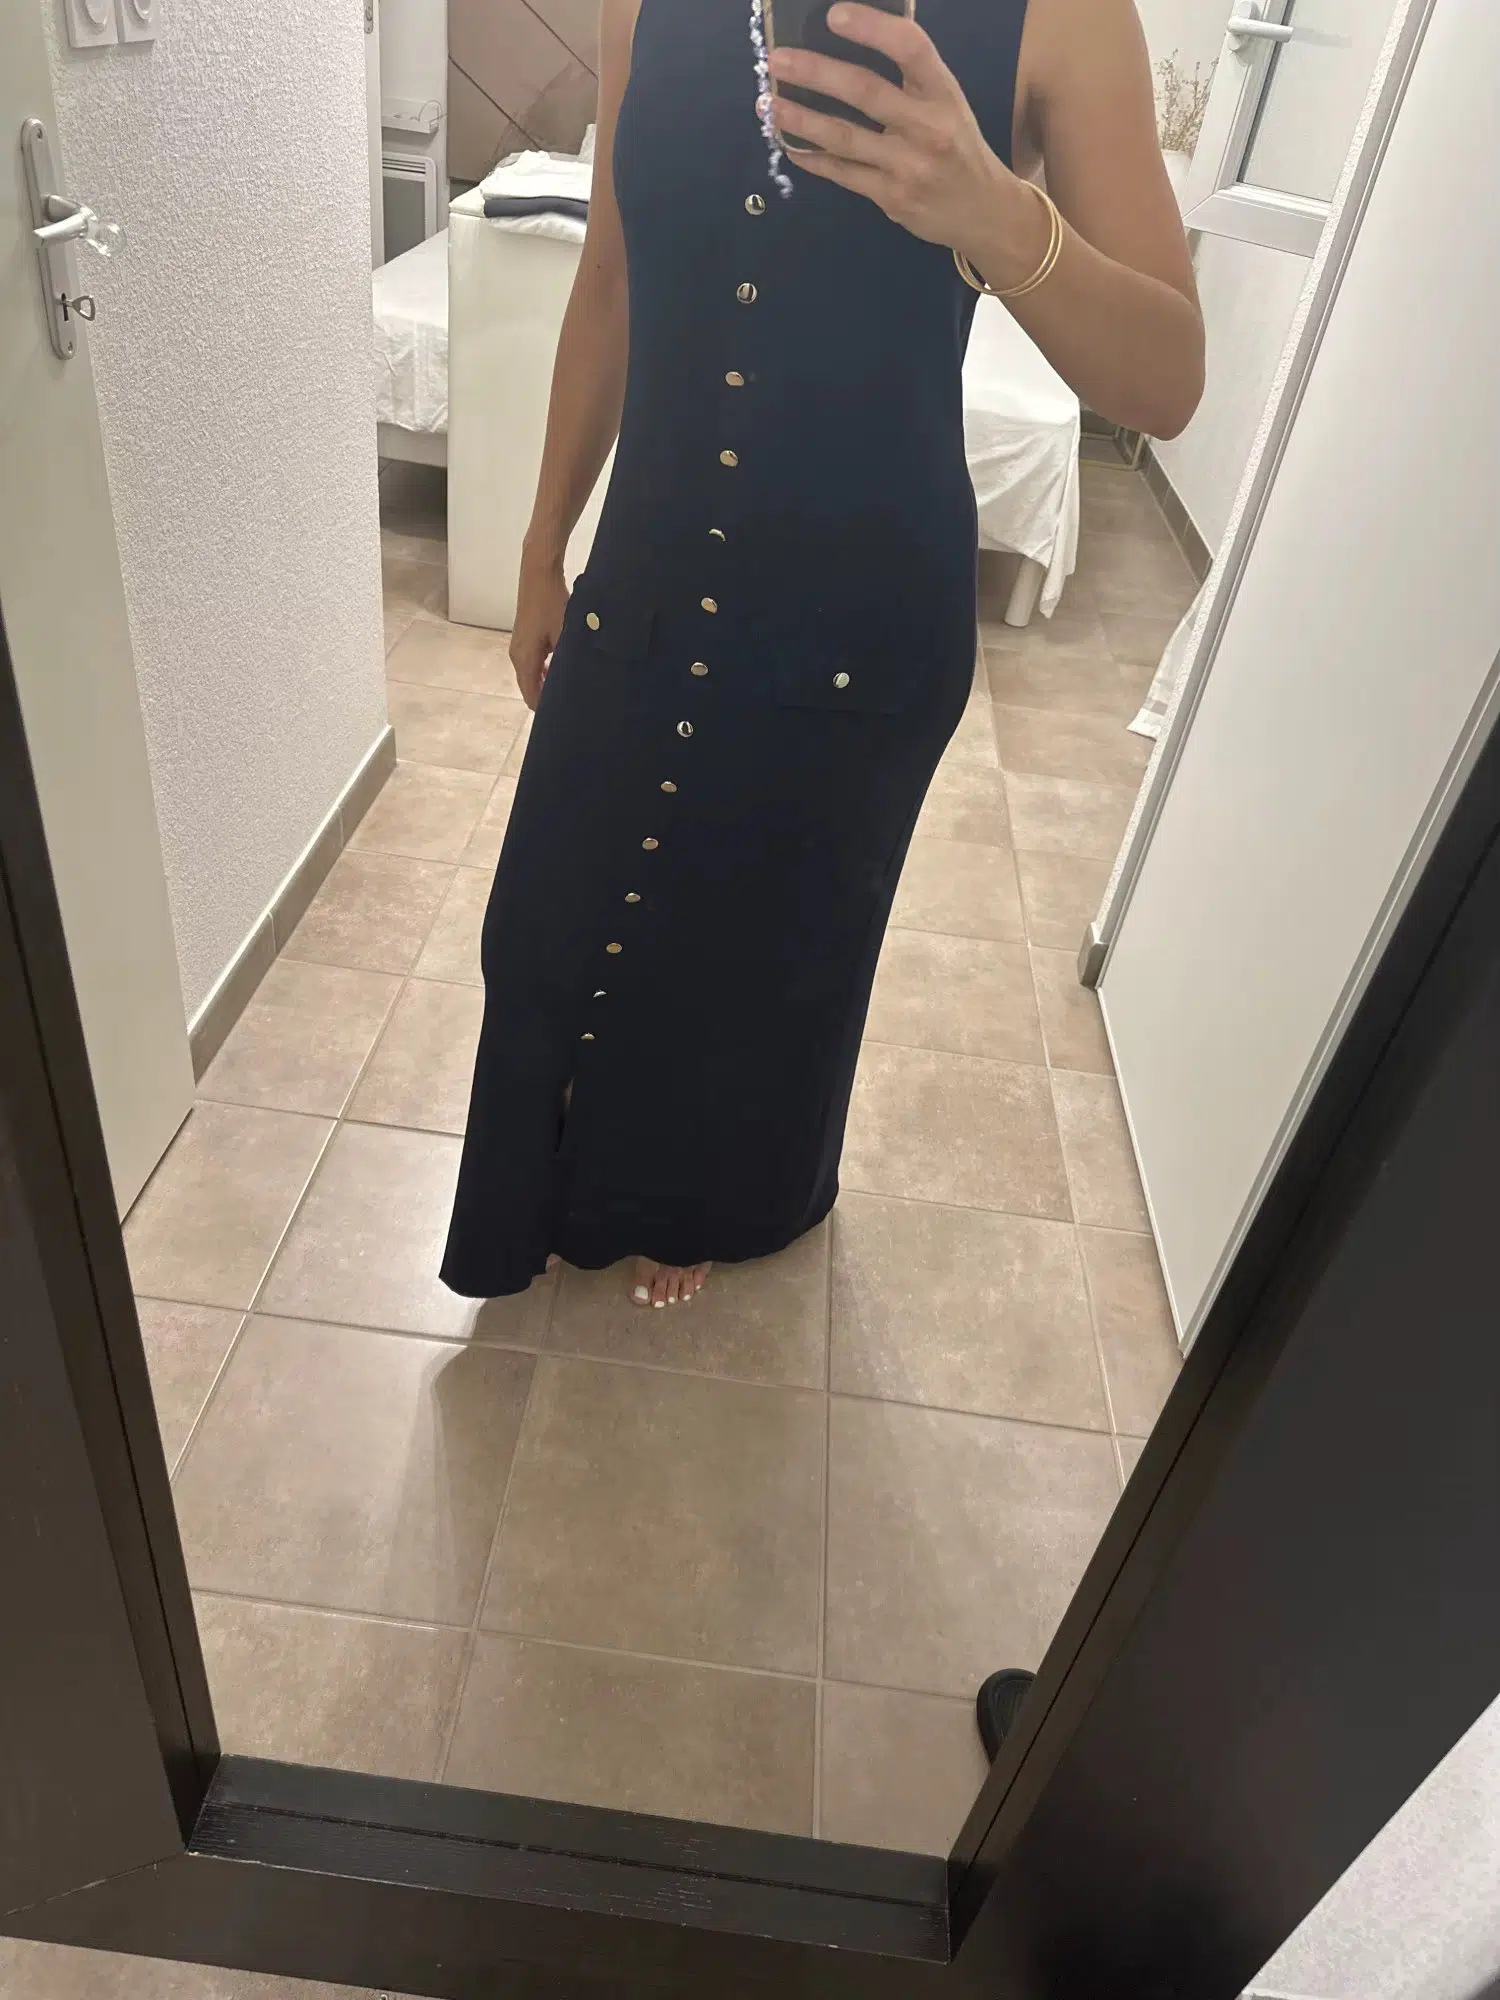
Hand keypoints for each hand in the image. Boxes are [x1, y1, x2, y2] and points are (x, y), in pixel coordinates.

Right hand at [510, 552, 568, 710]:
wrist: (538, 572)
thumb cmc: (552, 602)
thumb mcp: (565, 634)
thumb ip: (567, 661)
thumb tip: (577, 682)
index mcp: (525, 659)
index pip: (532, 697)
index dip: (547, 709)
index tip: (566, 715)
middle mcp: (517, 655)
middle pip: (530, 688)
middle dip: (548, 698)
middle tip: (571, 704)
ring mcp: (518, 645)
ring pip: (531, 675)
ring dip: (546, 683)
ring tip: (568, 689)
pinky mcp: (523, 636)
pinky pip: (533, 662)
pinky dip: (544, 670)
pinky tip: (561, 669)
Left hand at [768, 3, 1048, 287]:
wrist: (982, 210)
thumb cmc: (957, 145)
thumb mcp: (946, 102)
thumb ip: (909, 78)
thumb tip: (849, 47)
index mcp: (943, 93)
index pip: (909, 49)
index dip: (871, 28)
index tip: (834, 15)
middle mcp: (928, 127)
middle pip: (865, 92)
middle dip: (815, 73)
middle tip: (777, 61)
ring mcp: (908, 166)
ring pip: (844, 138)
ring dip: (801, 119)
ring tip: (768, 104)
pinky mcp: (892, 198)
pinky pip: (843, 174)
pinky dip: (813, 158)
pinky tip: (789, 144)